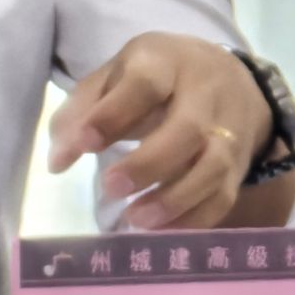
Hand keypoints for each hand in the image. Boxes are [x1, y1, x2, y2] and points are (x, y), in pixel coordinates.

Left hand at [46, 34, 273, 230]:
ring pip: (212, 167)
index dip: (113, 114)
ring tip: (135, 219)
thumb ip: (81, 111)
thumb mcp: (116, 75)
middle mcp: (204, 95)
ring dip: (174, 199)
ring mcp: (228, 132)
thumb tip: (56, 162)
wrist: (231, 80)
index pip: (144, 84)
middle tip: (110, 187)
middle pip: (187, 129)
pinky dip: (194, 219)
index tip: (84, 144)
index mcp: (166, 62)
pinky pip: (223, 196)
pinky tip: (162, 232)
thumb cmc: (158, 77)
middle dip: (148, 164)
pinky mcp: (237, 166)